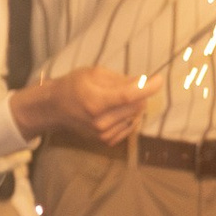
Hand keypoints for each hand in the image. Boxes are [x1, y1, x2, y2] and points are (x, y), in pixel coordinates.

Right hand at [17, 63, 149, 149]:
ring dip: (133, 105)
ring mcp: (103, 134)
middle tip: (126, 84)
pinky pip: (131, 126)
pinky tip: (116, 111)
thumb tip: (141, 82)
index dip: (147, 87)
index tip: (159, 80)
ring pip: (136, 115)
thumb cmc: (74, 86)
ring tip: (113, 98)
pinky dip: (129, 116)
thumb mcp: (93, 73)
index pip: (128, 96)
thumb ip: (119, 78)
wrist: (55, 108)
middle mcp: (100, 121)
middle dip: (139, 93)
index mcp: (95, 101)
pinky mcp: (106, 141)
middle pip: (136, 105)